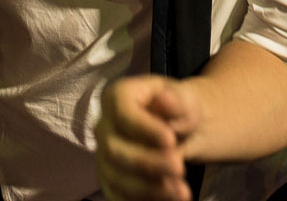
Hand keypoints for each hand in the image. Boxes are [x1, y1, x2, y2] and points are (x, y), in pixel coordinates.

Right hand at [96, 75, 195, 200]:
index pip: (122, 113)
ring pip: (115, 178)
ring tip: (181, 192)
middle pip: (114, 150)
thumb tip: (165, 99)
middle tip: (180, 168)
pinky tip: (168, 200)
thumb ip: (175, 99)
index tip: (171, 140)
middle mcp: (103, 127)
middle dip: (148, 163)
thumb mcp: (184, 97)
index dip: (144, 129)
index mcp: (117, 97)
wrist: (177, 129)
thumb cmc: (178, 109)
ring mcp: (102, 156)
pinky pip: (117, 196)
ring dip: (148, 189)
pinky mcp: (109, 180)